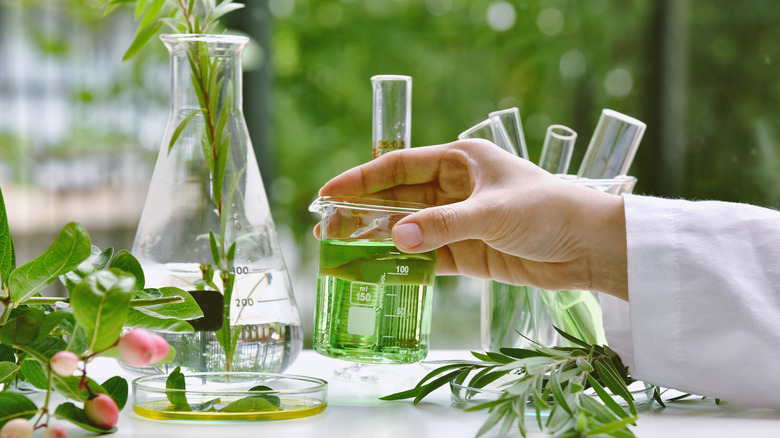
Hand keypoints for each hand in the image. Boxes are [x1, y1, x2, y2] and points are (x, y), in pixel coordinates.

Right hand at [318, 140, 627, 299]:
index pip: (399, 166)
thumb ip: (444, 225)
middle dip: (361, 211)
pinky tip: (376, 270)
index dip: (360, 178)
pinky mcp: (468, 252)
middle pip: (397, 199)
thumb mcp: (493, 212)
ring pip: (407, 228)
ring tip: (339, 249)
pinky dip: (402, 263)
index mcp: (459, 161)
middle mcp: (455, 188)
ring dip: (377, 238)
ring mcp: (459, 221)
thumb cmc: (549, 211)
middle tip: (324, 227)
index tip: (327, 192)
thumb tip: (395, 238)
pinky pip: (426, 256)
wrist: (590, 248)